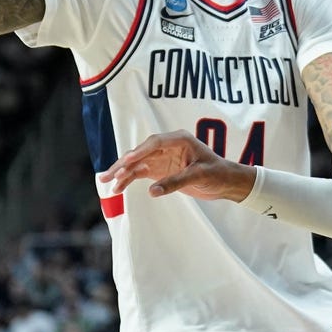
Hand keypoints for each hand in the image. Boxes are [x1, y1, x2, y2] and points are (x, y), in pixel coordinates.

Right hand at [97, 130, 255, 200]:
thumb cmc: (218, 173)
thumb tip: (152, 191)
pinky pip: (140, 173)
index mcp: (180, 139)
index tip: (126, 161)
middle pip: (141, 152)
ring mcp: (162, 158)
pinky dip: (129, 180)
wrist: (226, 182)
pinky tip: (117, 188)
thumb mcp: (200, 176)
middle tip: (109, 175)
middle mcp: (168, 146)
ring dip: (122, 172)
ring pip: (137, 163)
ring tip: (106, 182)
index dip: (140, 151)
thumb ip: (176, 182)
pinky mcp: (160, 170)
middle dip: (124, 163)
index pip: (155, 142)